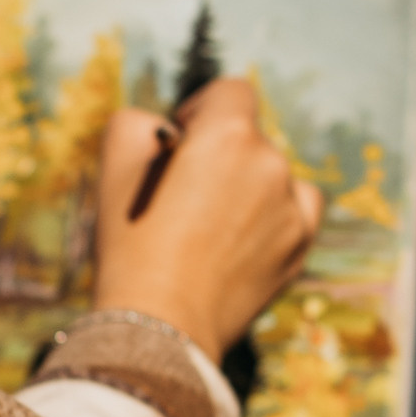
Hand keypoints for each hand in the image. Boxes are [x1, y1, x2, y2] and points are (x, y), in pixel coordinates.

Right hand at [89, 78, 322, 363]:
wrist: (160, 323)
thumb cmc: (131, 242)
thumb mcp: (114, 162)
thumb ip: (139, 120)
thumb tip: (169, 130)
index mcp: (228, 133)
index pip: (231, 92)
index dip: (201, 110)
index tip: (180, 141)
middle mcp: (270, 162)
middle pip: (249, 138)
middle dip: (219, 156)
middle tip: (182, 197)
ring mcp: (292, 206)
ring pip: (271, 175)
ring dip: (246, 186)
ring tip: (207, 227)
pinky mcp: (301, 245)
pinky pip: (294, 211)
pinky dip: (271, 216)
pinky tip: (238, 240)